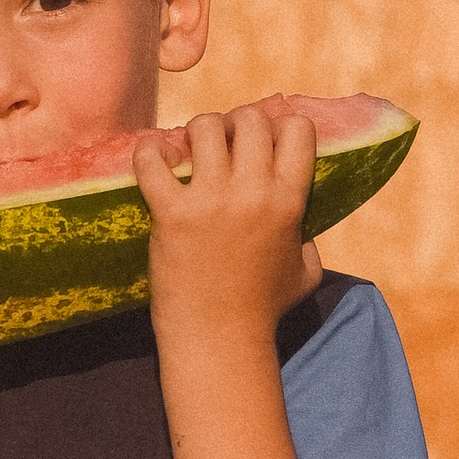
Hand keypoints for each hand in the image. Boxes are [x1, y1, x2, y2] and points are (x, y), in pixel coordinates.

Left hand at [134, 103, 324, 352]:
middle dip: (236, 124)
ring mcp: (211, 201)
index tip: (262, 141)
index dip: (279, 127)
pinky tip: (152, 156)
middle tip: (221, 143)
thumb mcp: (305, 271)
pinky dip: (149, 151)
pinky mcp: (171, 215)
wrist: (218, 339)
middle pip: (250, 119)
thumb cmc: (262, 308)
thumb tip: (302, 216)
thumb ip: (309, 236)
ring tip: (188, 151)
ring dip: (196, 133)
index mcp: (289, 201)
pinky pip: (153, 162)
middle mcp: (253, 193)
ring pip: (205, 128)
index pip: (296, 129)